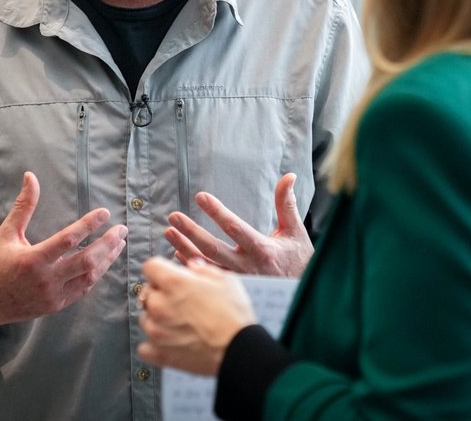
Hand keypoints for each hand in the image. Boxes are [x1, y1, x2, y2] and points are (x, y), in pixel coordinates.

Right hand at [0, 172, 126, 327]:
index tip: (105, 212)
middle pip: (87, 261)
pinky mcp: (56, 305)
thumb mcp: (6, 233)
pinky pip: (83, 289)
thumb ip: (23, 206)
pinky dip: (96, 274)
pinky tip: (104, 261)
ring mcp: (53, 295)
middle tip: (122, 229)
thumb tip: (31, 177)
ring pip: (89, 277)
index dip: (89, 224)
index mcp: (32, 260)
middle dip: (108, 244)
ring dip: (107, 259)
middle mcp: (45, 280)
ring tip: (119, 243)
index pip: (69, 239)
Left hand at [137, 257, 256, 375]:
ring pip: (145, 319)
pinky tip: (170, 342)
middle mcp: (159, 305)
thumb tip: (192, 267)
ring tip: (179, 323)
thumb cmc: (234, 314)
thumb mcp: (225, 280)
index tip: (169, 276)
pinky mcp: (159, 354)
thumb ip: (203, 269)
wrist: (239, 349)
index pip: (150, 267)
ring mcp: (157, 331)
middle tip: (180, 301)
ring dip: (157, 319)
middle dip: (160, 294)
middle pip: (147, 293)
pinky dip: (154, 345)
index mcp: (173, 282)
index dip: (160, 270)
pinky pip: (145, 347)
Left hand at [164, 173, 312, 277]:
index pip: (234, 227)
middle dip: (191, 231)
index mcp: (262, 249)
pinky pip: (206, 278)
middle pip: (213, 247)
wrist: (301, 294)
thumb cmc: (298, 260)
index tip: (200, 196)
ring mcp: (237, 280)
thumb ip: (286, 203)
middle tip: (174, 217)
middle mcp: (247, 266)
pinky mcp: (232, 291)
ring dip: (185, 247)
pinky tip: (177, 253)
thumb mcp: (295, 231)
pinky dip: (191, 265)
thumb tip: (288, 176)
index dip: (217, 211)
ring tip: (168, 232)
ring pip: (205, 264)